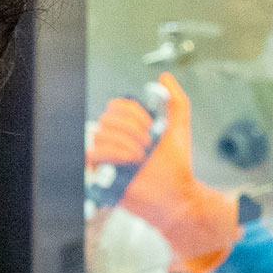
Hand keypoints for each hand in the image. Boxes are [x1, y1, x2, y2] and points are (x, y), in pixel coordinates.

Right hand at [93, 73, 238, 270]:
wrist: (175, 194)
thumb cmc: (177, 166)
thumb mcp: (180, 127)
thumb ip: (175, 100)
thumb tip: (165, 78)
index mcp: (130, 128)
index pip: (117, 106)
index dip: (133, 113)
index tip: (151, 126)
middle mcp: (116, 140)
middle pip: (107, 117)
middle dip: (132, 128)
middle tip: (148, 143)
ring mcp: (106, 156)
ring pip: (101, 134)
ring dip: (126, 143)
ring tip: (141, 157)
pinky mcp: (98, 173)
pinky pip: (93, 152)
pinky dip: (114, 153)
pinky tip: (129, 162)